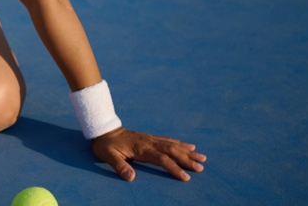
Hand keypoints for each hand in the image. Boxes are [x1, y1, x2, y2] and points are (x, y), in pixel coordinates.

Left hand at [92, 127, 206, 181]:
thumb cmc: (105, 145)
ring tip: (202, 158)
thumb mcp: (107, 156)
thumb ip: (119, 166)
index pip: (161, 159)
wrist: (104, 130)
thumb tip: (131, 177)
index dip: (174, 168)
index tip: (186, 177)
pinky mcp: (150, 138)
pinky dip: (180, 144)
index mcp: (140, 148)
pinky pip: (168, 140)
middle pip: (171, 150)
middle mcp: (148, 142)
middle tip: (201, 167)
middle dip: (187, 159)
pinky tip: (190, 147)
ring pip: (172, 144)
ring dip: (188, 151)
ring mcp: (150, 139)